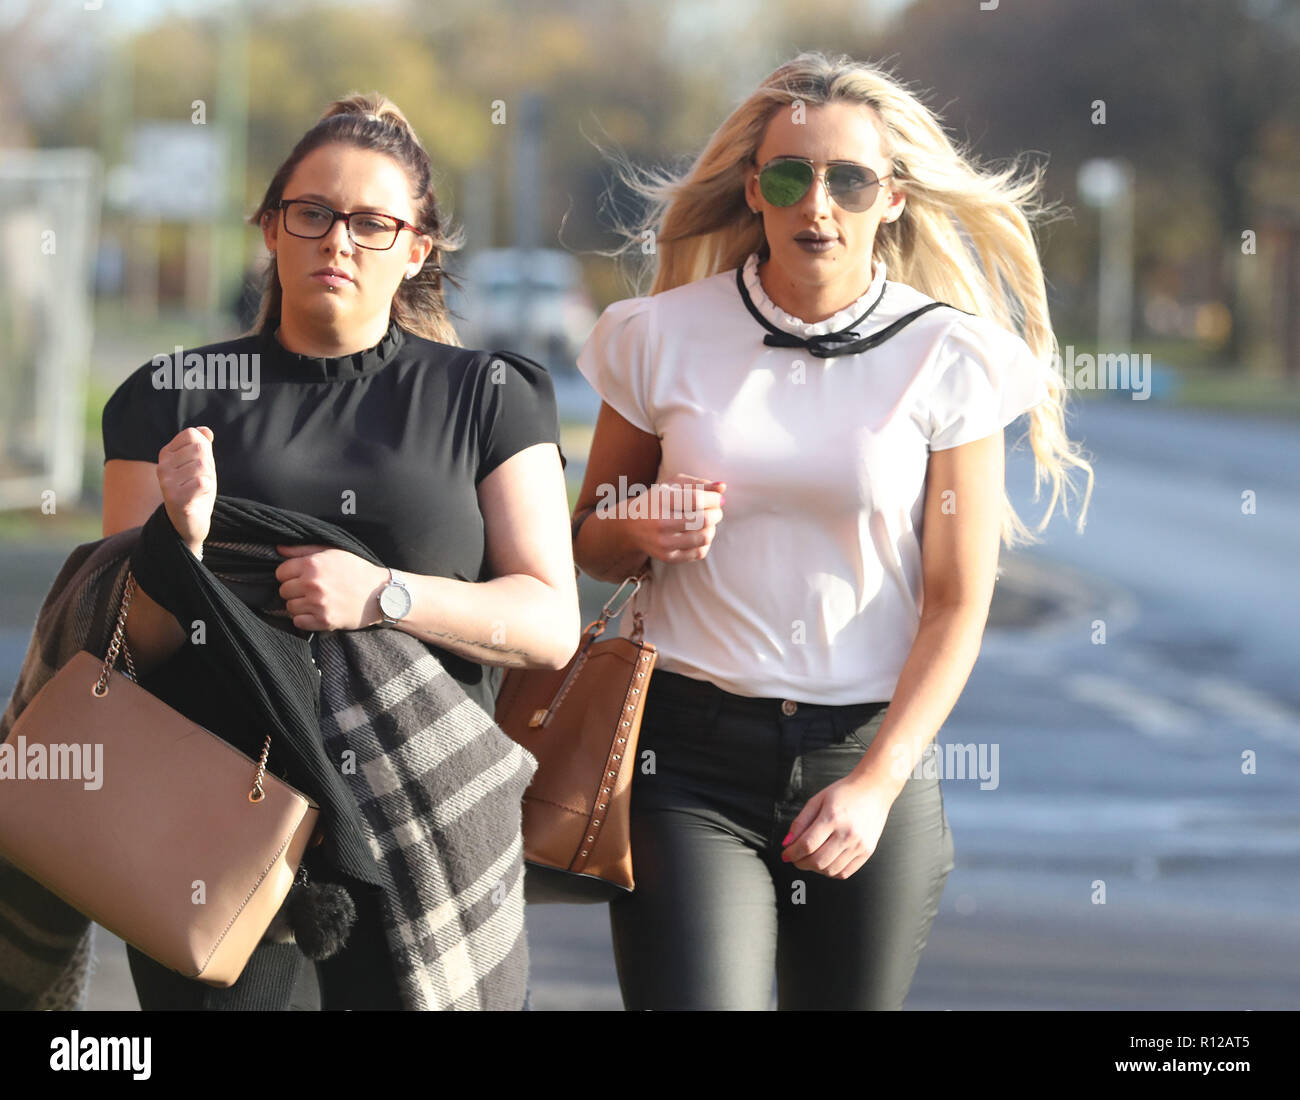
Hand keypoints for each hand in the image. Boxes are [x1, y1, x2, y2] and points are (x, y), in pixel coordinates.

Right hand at [157, 426, 215, 555]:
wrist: (190, 520)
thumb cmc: (195, 489)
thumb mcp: (200, 463)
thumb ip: (202, 445)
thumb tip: (206, 431)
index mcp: (166, 454)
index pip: (192, 435)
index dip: (204, 449)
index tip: (199, 464)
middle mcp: (162, 466)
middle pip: (200, 450)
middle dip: (209, 465)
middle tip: (201, 480)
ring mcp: (166, 483)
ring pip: (203, 466)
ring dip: (209, 478)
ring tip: (199, 489)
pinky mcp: (175, 499)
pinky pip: (202, 482)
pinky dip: (207, 489)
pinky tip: (199, 497)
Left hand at [274, 545, 389, 631]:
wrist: (381, 593)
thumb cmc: (357, 570)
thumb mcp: (333, 552)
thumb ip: (304, 549)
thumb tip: (278, 549)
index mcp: (313, 564)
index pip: (281, 572)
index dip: (290, 574)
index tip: (301, 577)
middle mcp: (313, 584)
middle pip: (284, 590)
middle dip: (294, 590)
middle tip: (310, 590)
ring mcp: (318, 604)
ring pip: (290, 607)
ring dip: (299, 605)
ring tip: (315, 601)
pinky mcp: (324, 621)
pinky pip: (298, 622)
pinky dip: (305, 619)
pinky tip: (317, 612)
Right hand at [631, 473, 725, 563]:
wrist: (631, 526)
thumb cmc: (657, 500)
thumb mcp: (673, 485)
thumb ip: (698, 483)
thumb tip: (723, 487)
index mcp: (660, 500)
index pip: (697, 500)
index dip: (714, 499)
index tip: (718, 498)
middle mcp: (660, 523)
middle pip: (703, 520)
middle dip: (717, 513)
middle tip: (716, 510)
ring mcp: (663, 543)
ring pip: (704, 537)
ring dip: (713, 528)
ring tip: (708, 522)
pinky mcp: (668, 557)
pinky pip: (699, 552)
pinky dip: (706, 542)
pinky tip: (700, 534)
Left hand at [780, 772, 894, 878]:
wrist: (873, 789)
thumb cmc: (845, 792)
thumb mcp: (817, 800)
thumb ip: (800, 822)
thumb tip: (787, 843)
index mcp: (832, 818)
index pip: (807, 845)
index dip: (792, 853)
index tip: (785, 854)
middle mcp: (847, 833)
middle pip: (817, 861)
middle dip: (800, 863)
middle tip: (795, 858)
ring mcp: (859, 845)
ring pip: (830, 870)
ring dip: (814, 869)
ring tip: (810, 858)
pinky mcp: (867, 852)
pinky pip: (845, 872)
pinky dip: (831, 872)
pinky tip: (826, 861)